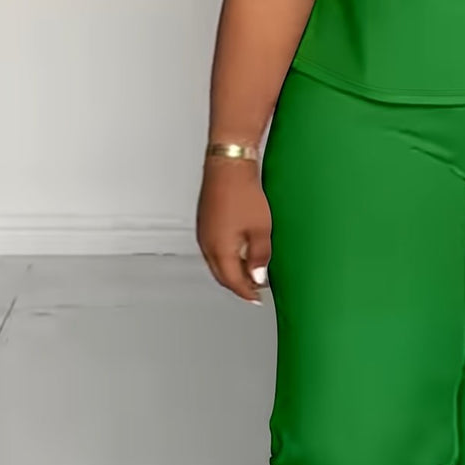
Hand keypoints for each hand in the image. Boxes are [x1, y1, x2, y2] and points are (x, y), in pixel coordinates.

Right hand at [196, 158, 271, 302]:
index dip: (246, 292)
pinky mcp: (206, 222)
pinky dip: (227, 257)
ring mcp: (204, 232)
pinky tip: (240, 254)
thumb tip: (257, 278)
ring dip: (232, 271)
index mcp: (219, 249)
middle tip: (255, 290)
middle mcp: (207, 243)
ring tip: (251, 273)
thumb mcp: (260, 229)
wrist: (229, 165)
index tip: (258, 299)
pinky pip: (214, 249)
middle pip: (221, 274)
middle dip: (238, 284)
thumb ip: (259, 257)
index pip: (232, 281)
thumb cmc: (244, 193)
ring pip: (217, 262)